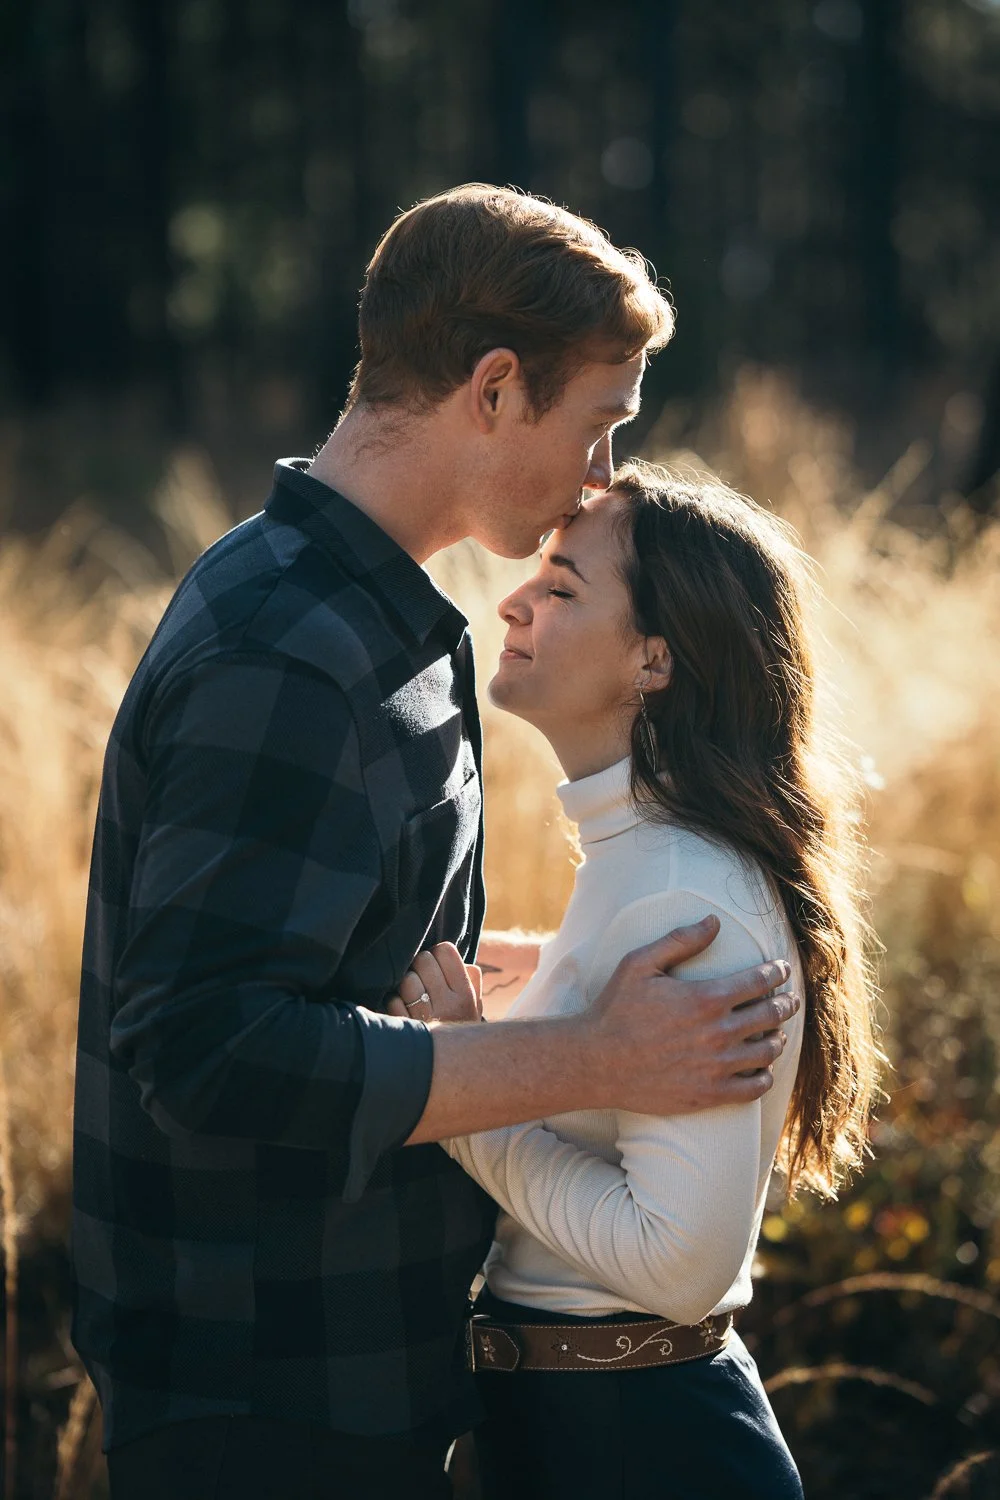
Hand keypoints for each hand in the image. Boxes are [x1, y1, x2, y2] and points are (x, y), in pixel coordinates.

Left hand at [386, 942, 482, 1023]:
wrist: (453, 1074)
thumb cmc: (459, 1032)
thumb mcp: (475, 1009)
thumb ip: (472, 983)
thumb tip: (465, 963)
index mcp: (466, 995)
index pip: (445, 951)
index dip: (436, 955)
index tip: (435, 967)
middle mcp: (449, 1005)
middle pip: (423, 960)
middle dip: (418, 967)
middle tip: (421, 980)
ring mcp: (426, 1018)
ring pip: (406, 980)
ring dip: (404, 986)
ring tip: (411, 997)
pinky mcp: (406, 1030)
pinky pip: (393, 1001)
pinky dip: (394, 1004)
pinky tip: (402, 1012)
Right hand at [586, 916, 799, 1112]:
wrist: (596, 1062)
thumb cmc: (616, 1008)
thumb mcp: (640, 963)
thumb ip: (680, 940)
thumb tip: (715, 921)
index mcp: (705, 998)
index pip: (759, 981)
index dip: (776, 972)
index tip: (782, 969)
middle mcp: (717, 1033)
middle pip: (771, 1015)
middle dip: (785, 1003)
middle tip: (789, 999)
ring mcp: (716, 1067)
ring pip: (767, 1051)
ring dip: (777, 1038)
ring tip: (775, 1032)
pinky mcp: (709, 1094)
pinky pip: (754, 1087)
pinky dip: (764, 1075)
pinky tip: (760, 1067)